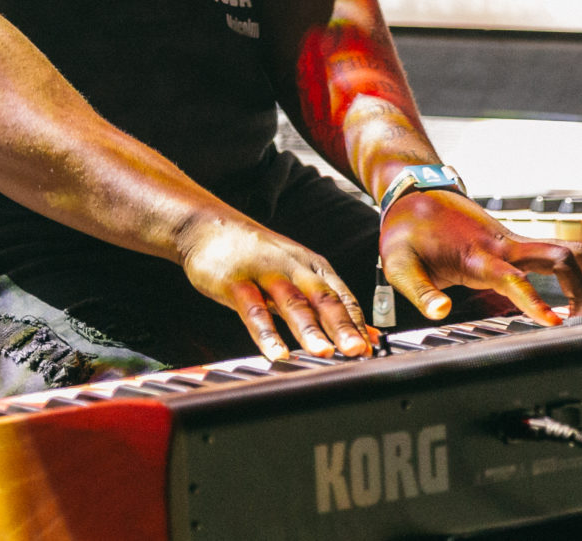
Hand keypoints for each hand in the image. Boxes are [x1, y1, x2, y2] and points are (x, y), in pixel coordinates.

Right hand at [178, 213, 372, 360]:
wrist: (208, 227)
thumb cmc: (256, 255)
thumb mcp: (295, 275)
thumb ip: (327, 304)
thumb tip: (367, 334)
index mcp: (313, 267)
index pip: (343, 297)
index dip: (358, 324)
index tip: (373, 350)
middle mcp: (294, 267)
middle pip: (324, 298)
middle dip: (344, 326)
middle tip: (360, 351)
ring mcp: (265, 272)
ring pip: (293, 303)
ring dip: (310, 330)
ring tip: (325, 354)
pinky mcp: (236, 282)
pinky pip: (254, 311)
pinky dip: (267, 333)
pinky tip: (276, 353)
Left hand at [380, 190, 581, 324]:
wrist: (413, 193)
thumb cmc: (406, 231)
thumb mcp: (398, 263)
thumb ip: (420, 291)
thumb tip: (440, 314)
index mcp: (478, 254)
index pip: (514, 278)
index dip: (535, 300)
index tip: (555, 324)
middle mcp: (505, 244)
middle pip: (561, 256)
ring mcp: (515, 241)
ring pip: (571, 251)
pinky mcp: (517, 243)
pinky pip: (560, 253)